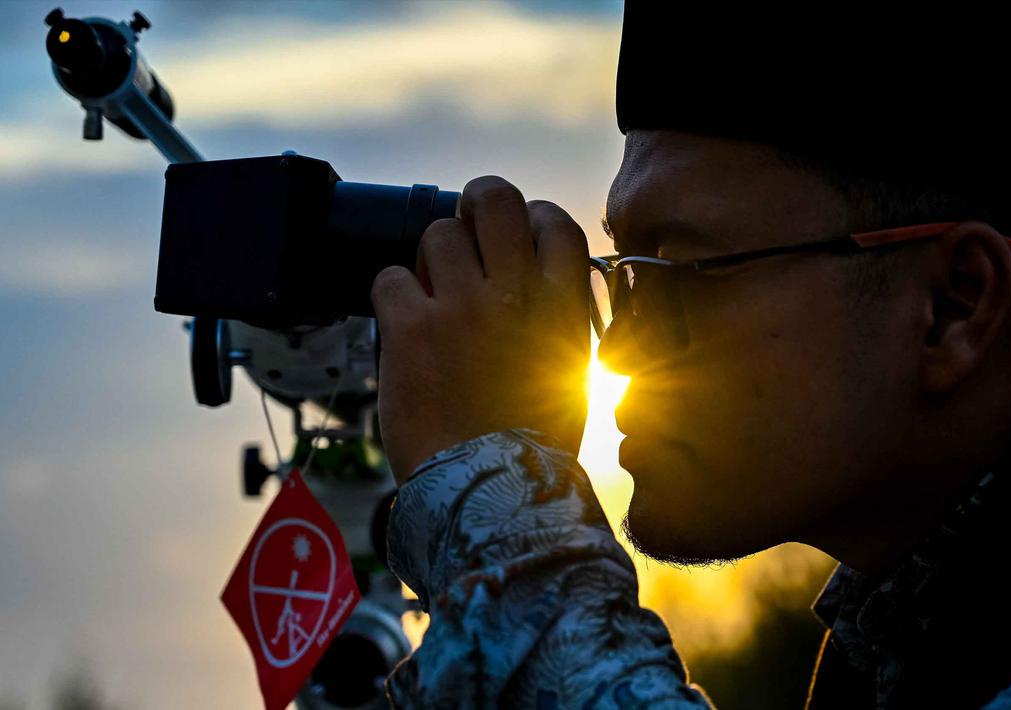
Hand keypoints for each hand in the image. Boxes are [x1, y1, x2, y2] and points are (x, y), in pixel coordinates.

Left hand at [371, 176, 590, 484]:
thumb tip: (542, 282)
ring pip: (437, 235)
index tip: (520, 233)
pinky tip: (405, 325)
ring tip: (435, 301)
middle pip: (493, 198)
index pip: (554, 221)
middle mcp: (516, 295)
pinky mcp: (412, 329)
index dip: (532, 216)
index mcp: (562, 306)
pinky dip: (393, 297)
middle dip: (476, 203)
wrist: (491, 495)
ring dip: (432, 262)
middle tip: (467, 227)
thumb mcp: (571, 372)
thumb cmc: (534, 443)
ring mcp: (462, 307)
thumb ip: (557, 318)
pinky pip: (390, 278)